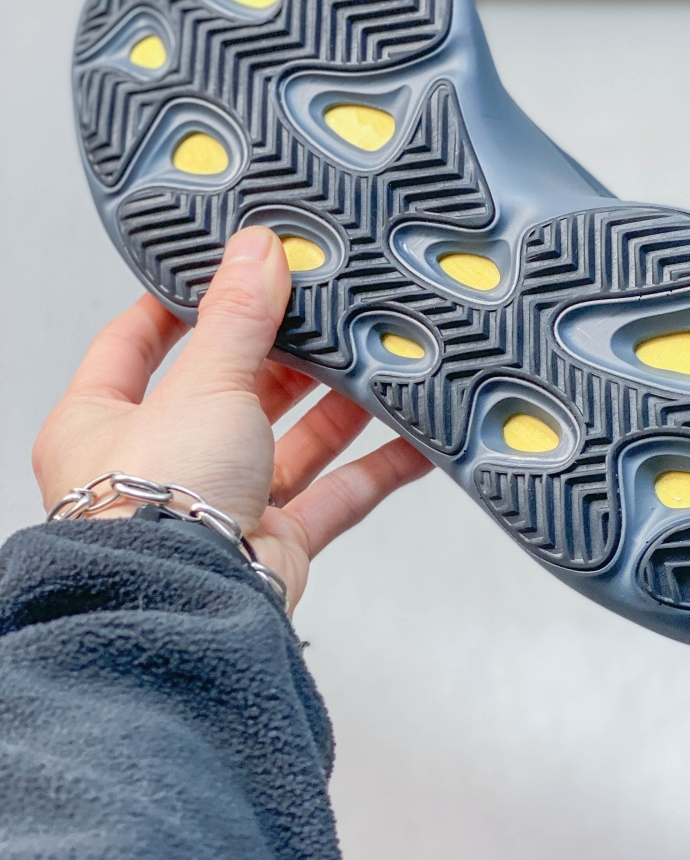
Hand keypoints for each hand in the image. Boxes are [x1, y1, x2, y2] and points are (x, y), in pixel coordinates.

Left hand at [32, 226, 431, 611]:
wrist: (189, 608)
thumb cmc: (152, 509)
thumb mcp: (201, 384)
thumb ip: (237, 318)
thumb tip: (256, 251)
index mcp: (104, 424)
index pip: (135, 345)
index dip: (180, 304)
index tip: (225, 270)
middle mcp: (160, 467)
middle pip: (229, 391)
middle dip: (285, 354)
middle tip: (327, 309)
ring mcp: (218, 506)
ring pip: (289, 442)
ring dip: (338, 405)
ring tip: (380, 359)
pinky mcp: (272, 544)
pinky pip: (334, 496)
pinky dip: (377, 468)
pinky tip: (416, 439)